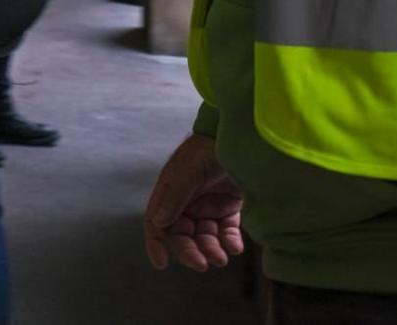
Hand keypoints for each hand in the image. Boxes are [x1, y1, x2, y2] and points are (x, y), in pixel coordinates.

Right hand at [143, 132, 243, 271]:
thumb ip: (174, 196)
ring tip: (221, 258)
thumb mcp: (188, 170)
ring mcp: (209, 205)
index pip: (157, 223)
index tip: (162, 262)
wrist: (240, 134)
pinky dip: (230, 242)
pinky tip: (235, 247)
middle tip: (201, 264)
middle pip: (182, 235)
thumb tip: (159, 223)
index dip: (156, 243)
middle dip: (189, 251)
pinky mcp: (230, 207)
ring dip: (211, 250)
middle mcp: (187, 202)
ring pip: (205, 237)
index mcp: (170, 192)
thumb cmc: (208, 147)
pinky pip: (227, 231)